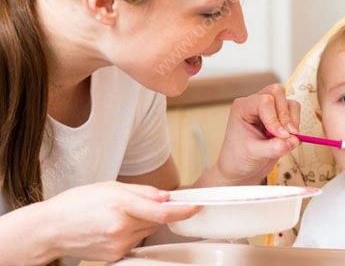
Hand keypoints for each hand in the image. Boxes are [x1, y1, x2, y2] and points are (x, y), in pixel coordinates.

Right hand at [44, 181, 198, 261]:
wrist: (50, 230)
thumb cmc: (75, 204)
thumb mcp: (110, 186)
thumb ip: (143, 191)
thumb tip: (166, 196)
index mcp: (120, 205)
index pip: (162, 211)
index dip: (183, 210)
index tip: (195, 207)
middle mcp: (121, 228)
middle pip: (157, 220)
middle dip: (156, 211)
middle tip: (141, 203)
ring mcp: (118, 245)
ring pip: (147, 231)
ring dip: (143, 221)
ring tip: (119, 214)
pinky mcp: (116, 256)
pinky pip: (135, 241)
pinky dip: (132, 232)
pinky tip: (114, 226)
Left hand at [211, 83, 300, 184]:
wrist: (240, 170)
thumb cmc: (238, 159)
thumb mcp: (254, 154)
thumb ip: (274, 148)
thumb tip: (294, 140)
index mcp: (242, 108)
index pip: (264, 101)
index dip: (275, 118)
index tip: (280, 136)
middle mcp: (255, 104)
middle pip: (277, 93)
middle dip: (285, 115)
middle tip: (287, 135)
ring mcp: (269, 110)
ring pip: (288, 101)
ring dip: (293, 119)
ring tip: (288, 137)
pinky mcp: (279, 118)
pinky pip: (294, 112)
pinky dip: (296, 124)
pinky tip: (289, 139)